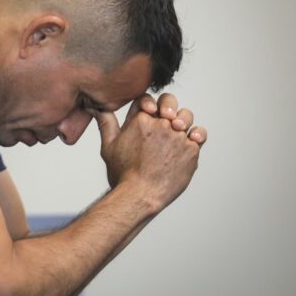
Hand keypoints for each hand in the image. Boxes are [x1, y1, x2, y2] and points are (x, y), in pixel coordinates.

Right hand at [93, 93, 206, 210]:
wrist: (141, 195)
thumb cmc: (123, 174)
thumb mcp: (108, 146)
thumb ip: (106, 123)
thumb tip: (96, 108)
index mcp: (139, 120)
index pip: (146, 99)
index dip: (148, 103)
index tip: (149, 112)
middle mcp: (159, 124)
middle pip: (168, 102)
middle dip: (168, 106)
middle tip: (167, 117)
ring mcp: (177, 135)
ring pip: (186, 117)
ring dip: (182, 121)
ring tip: (177, 132)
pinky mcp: (191, 148)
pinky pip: (199, 134)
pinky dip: (196, 136)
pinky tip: (191, 140)